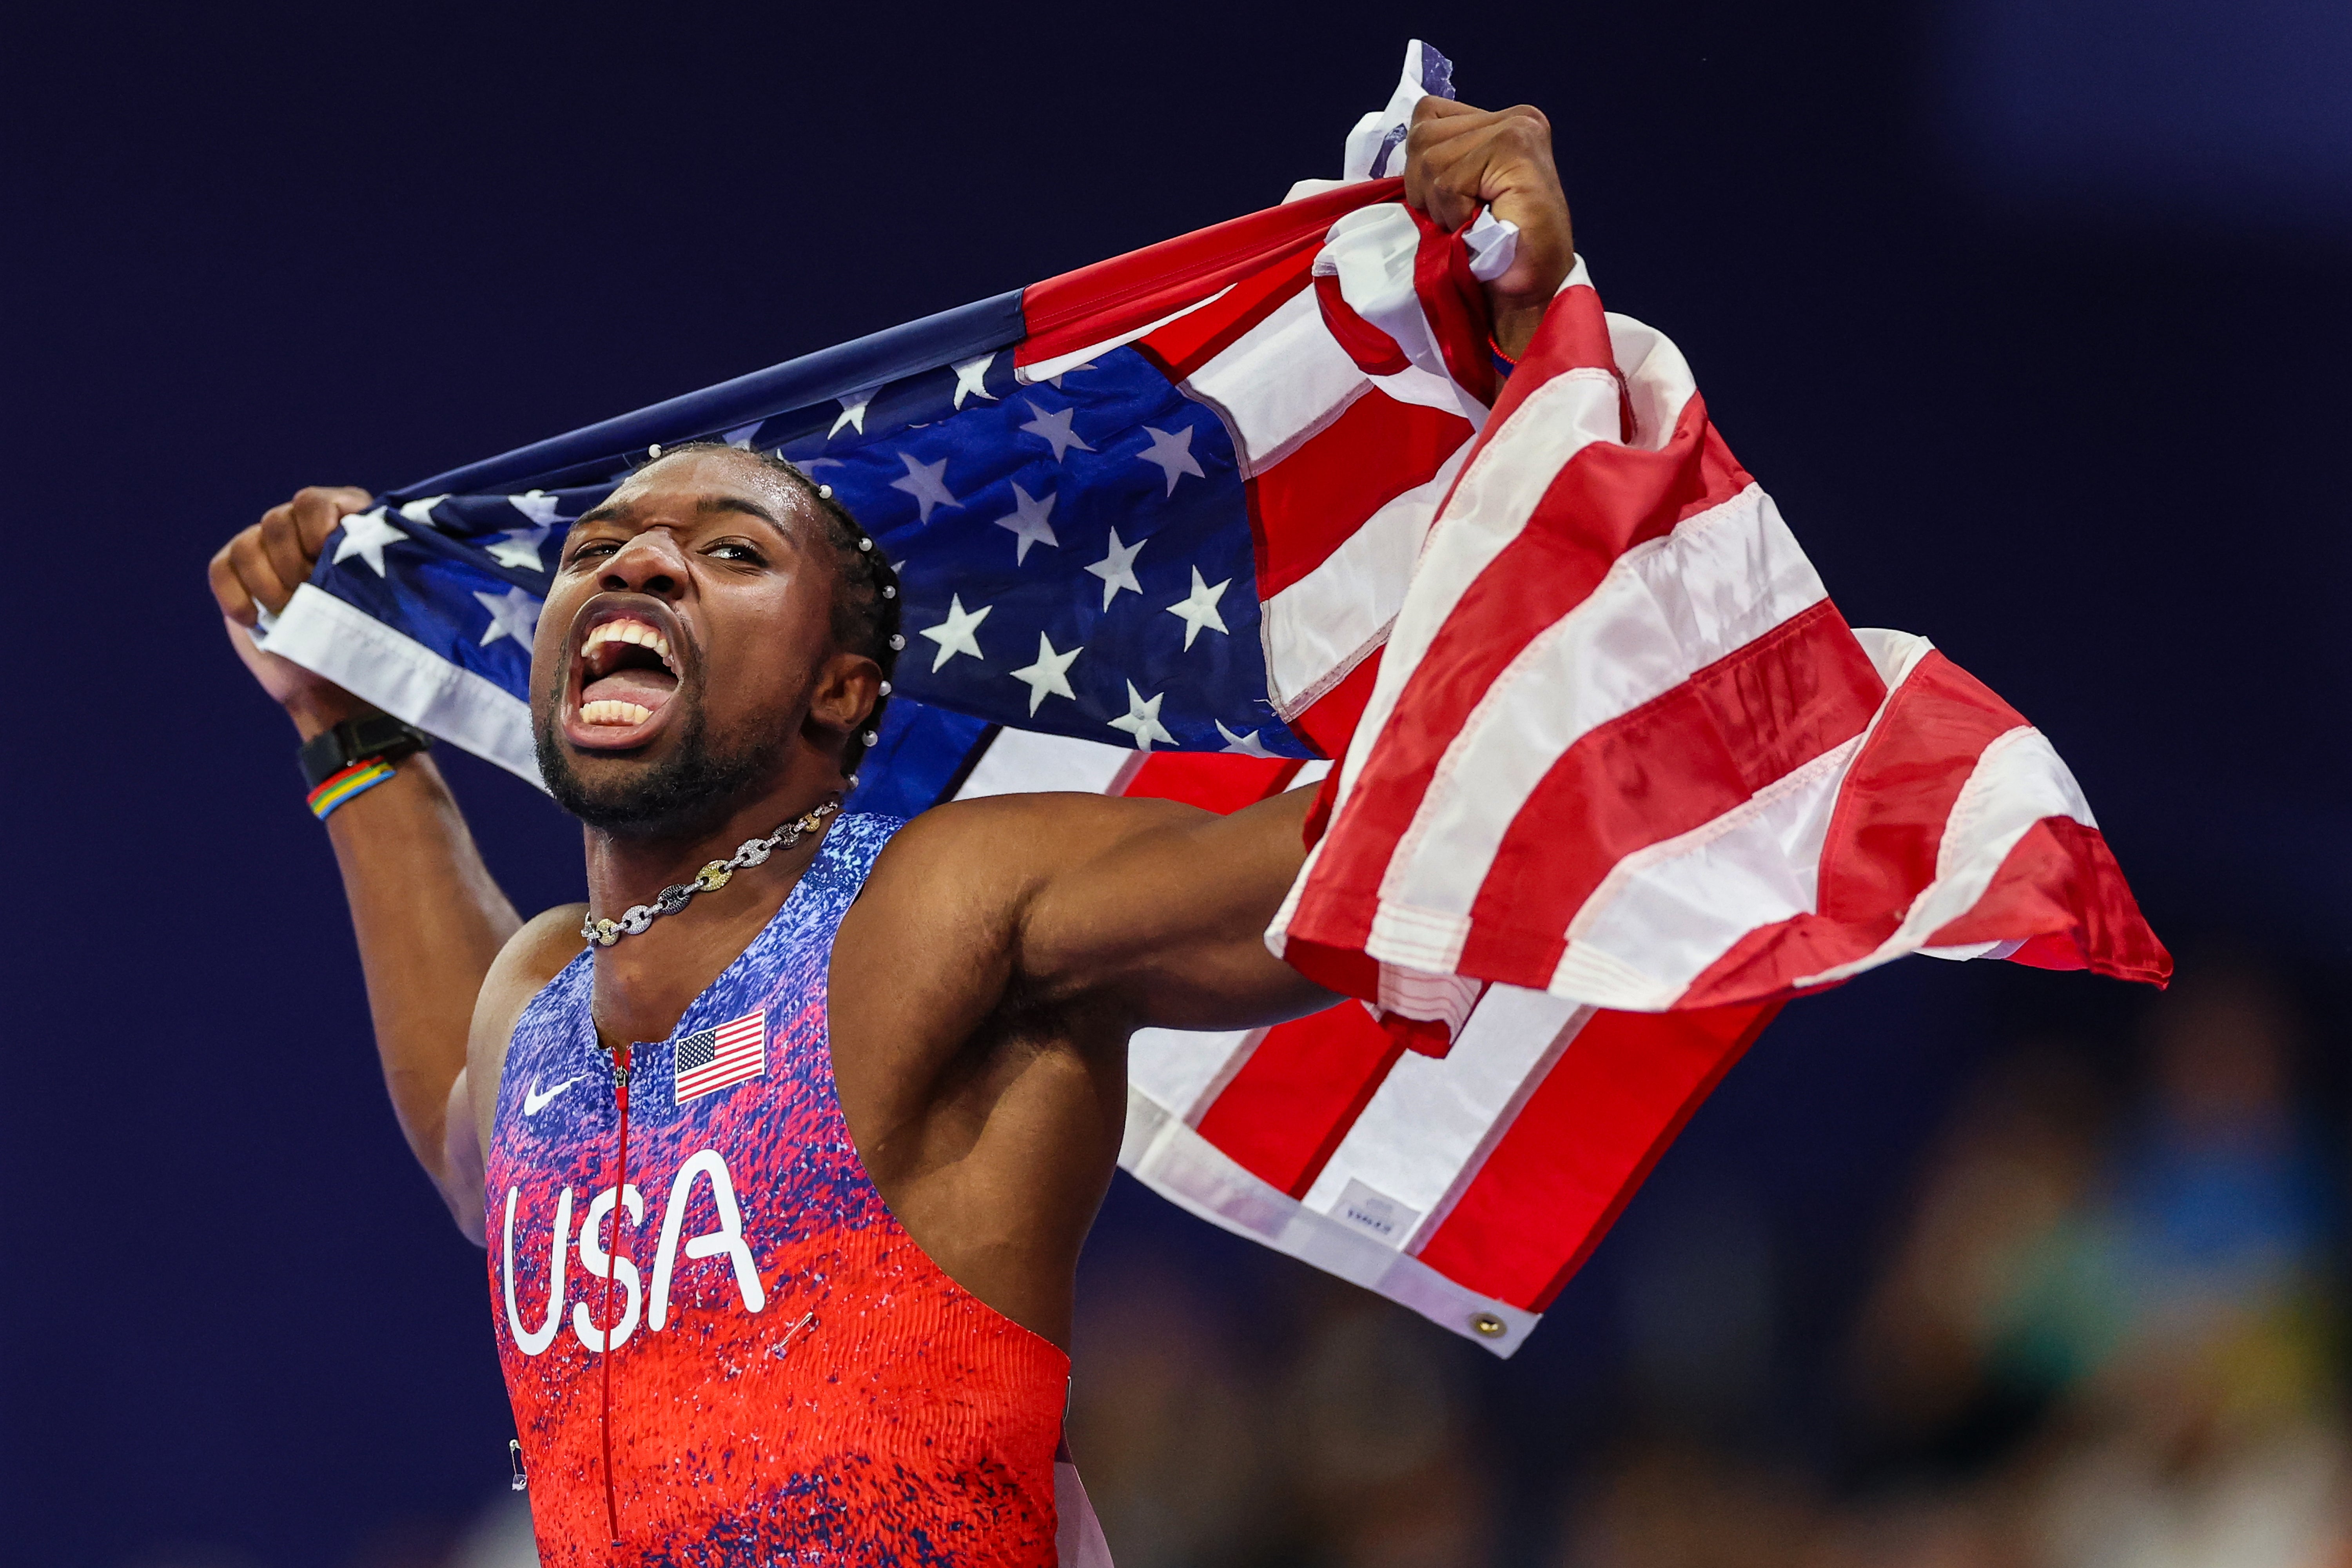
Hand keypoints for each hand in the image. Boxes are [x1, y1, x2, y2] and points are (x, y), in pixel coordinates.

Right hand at [209, 484, 374, 737]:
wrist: (330, 681)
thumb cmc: (365, 635)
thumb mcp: (377, 596)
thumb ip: (366, 562)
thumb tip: (355, 545)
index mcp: (341, 521)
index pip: (314, 501)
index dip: (316, 526)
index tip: (325, 556)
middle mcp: (300, 527)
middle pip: (277, 521)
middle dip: (291, 564)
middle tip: (307, 596)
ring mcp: (265, 548)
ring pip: (247, 545)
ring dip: (266, 583)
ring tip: (286, 613)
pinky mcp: (236, 573)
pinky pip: (221, 569)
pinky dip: (234, 595)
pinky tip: (253, 619)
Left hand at [1403, 97, 1574, 359]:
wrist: (1530, 291)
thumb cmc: (1493, 248)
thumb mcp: (1457, 192)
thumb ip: (1438, 159)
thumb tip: (1398, 149)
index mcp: (1499, 121)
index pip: (1426, 116)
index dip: (1420, 167)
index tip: (1452, 201)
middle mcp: (1515, 117)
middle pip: (1422, 133)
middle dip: (1425, 186)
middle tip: (1461, 216)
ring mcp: (1518, 128)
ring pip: (1430, 157)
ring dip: (1441, 204)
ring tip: (1471, 222)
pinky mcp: (1515, 148)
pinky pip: (1448, 181)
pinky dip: (1453, 213)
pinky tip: (1480, 225)